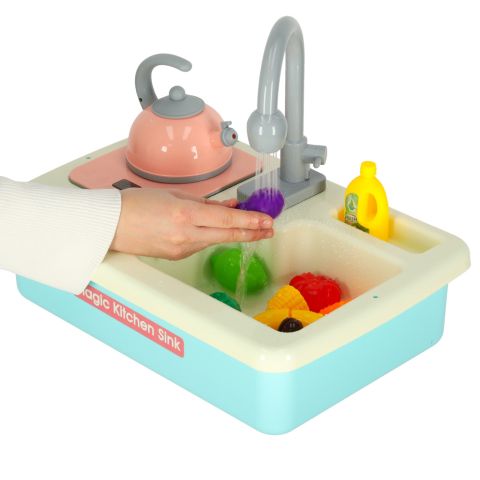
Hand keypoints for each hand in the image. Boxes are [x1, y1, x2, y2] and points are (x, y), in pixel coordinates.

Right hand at [109, 188, 273, 258]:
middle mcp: (185, 235)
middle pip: (228, 235)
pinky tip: (216, 230)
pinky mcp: (176, 256)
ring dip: (232, 233)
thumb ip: (205, 203)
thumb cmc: (135, 205)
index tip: (267, 220)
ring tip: (249, 226)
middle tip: (269, 229)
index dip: (251, 221)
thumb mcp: (174, 195)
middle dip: (252, 233)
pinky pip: (200, 244)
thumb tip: (228, 206)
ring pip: (215, 240)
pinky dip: (211, 236)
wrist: (110, 226)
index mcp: (185, 214)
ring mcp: (181, 249)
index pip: (227, 221)